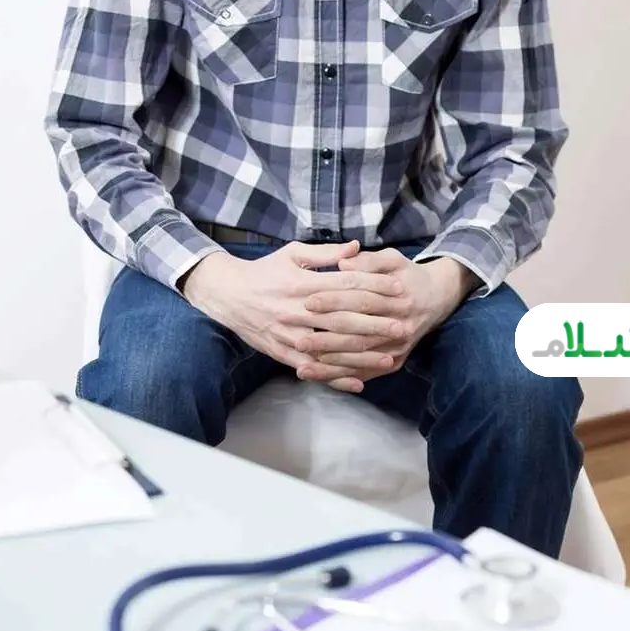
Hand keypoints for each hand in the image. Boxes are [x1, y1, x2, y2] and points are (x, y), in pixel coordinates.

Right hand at [182, 241, 405, 391]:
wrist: (227, 294)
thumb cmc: (264, 271)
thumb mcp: (292, 253)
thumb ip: (326, 253)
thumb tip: (356, 248)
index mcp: (302, 283)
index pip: (346, 285)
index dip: (375, 287)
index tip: (399, 290)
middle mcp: (297, 310)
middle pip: (343, 319)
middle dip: (376, 324)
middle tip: (402, 326)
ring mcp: (289, 334)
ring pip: (331, 348)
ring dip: (361, 355)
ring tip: (389, 357)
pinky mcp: (281, 352)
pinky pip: (313, 368)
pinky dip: (335, 377)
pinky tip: (357, 383)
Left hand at [301, 250, 476, 386]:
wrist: (436, 299)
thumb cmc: (406, 276)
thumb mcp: (392, 260)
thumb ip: (368, 261)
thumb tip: (343, 262)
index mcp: (399, 298)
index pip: (362, 300)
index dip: (335, 300)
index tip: (308, 302)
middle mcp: (401, 327)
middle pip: (359, 334)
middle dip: (327, 339)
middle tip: (299, 342)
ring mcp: (398, 348)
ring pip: (360, 359)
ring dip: (331, 366)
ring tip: (303, 367)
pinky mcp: (394, 362)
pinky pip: (364, 372)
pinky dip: (340, 377)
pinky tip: (318, 376)